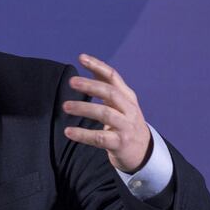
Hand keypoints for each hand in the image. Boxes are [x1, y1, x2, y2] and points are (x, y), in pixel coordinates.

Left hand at [62, 54, 150, 172]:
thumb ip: (106, 85)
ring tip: (66, 106)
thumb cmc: (126, 123)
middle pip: (110, 93)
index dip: (98, 65)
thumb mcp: (121, 103)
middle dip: (91, 85)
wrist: (143, 152)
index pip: (113, 76)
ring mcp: (126, 126)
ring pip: (105, 114)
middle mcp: (129, 109)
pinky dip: (83, 134)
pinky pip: (99, 138)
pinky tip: (68, 132)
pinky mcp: (119, 143)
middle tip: (72, 81)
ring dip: (84, 108)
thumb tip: (89, 64)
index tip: (81, 58)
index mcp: (128, 97)